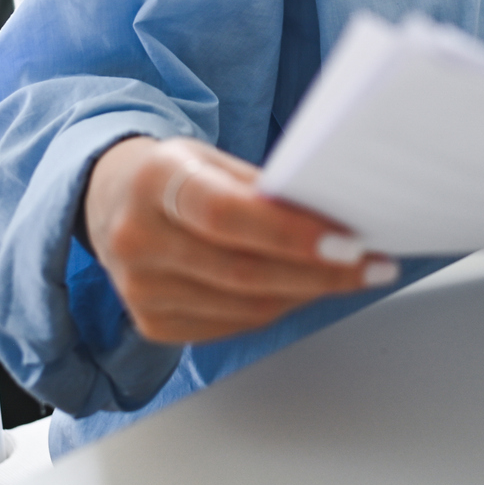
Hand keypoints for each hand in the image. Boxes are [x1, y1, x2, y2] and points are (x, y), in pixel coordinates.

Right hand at [81, 135, 399, 345]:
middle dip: (319, 273)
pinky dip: (278, 308)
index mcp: (156, 182)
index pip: (226, 214)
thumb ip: (262, 188)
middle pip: (242, 271)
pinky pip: (233, 324)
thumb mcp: (213, 160)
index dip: (290, 233)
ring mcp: (140, 289)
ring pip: (245, 306)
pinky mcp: (151, 323)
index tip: (348, 241)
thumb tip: (333, 219)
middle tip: (372, 266)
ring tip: (349, 275)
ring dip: (307, 293)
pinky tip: (304, 289)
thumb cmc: (177, 175)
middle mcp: (138, 239)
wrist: (111, 202)